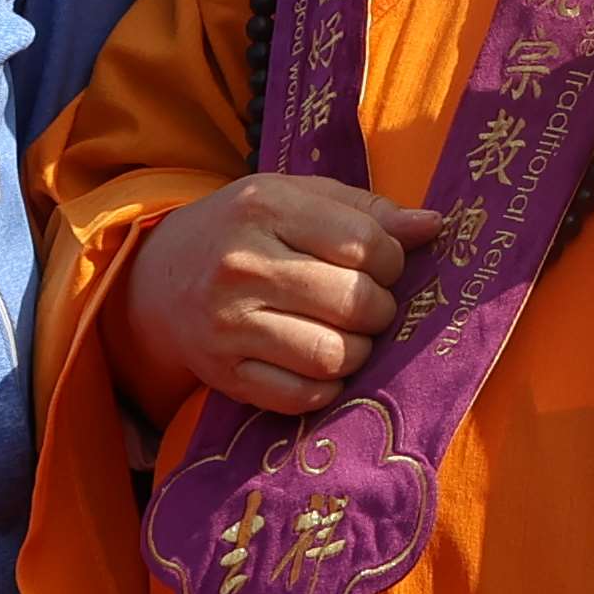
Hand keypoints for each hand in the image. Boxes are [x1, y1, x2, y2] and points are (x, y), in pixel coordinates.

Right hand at [112, 172, 444, 420]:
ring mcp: (227, 325)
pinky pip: (301, 396)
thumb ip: (365, 209)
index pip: (365, 244)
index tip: (385, 266)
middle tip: (369, 305)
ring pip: (332, 356)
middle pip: (354, 303)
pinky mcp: (223, 374)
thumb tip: (433, 226)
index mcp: (264, 207)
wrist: (160, 279)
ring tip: (350, 335)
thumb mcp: (295, 197)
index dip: (394, 261)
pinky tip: (322, 364)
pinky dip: (327, 386)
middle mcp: (240, 266)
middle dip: (380, 309)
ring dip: (359, 351)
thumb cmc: (246, 231)